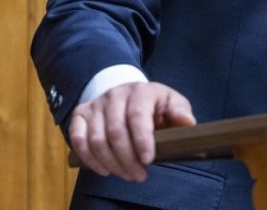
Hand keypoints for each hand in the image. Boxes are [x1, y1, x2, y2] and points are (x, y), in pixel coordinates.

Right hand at [68, 81, 195, 181]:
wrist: (127, 93)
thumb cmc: (153, 103)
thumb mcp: (171, 102)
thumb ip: (180, 112)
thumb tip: (188, 123)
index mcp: (140, 91)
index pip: (137, 115)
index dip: (142, 139)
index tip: (148, 160)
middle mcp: (115, 95)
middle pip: (115, 131)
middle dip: (127, 159)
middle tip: (139, 175)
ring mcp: (96, 104)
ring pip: (96, 139)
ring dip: (111, 163)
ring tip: (126, 175)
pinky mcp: (80, 115)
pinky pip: (77, 139)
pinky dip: (89, 159)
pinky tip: (104, 169)